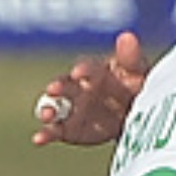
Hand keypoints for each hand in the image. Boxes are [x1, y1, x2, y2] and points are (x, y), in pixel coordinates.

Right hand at [32, 31, 149, 146]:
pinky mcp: (70, 129)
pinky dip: (46, 134)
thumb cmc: (134, 86)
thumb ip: (130, 57)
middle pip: (65, 86)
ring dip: (47, 110)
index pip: (87, 68)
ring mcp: (73, 109)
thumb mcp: (137, 71)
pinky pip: (56, 131)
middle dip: (59, 87)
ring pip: (55, 107)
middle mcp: (78, 88)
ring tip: (47, 115)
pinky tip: (38, 139)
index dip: (83, 70)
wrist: (135, 115)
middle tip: (53, 88)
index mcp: (94, 71)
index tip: (79, 72)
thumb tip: (127, 36)